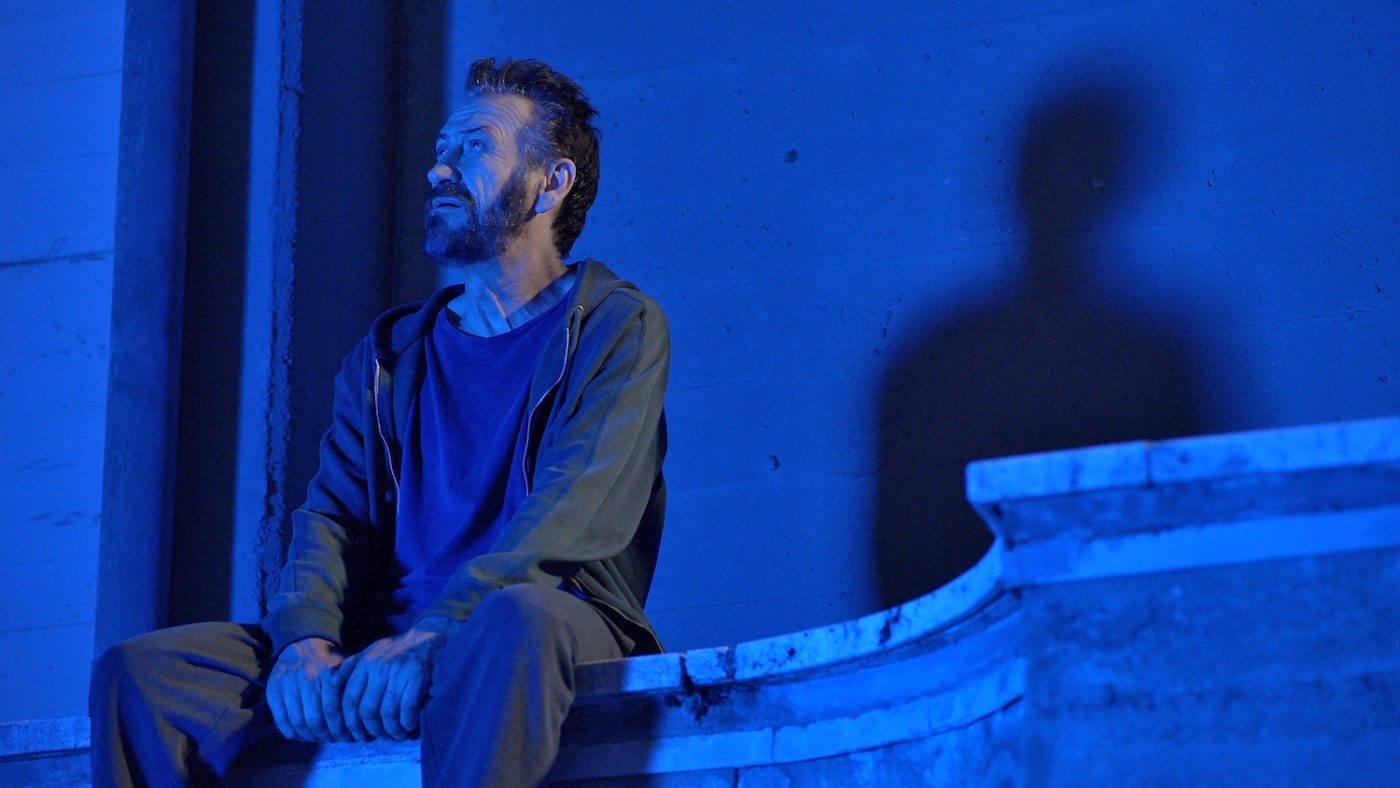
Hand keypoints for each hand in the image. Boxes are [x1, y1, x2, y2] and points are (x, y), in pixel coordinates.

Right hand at [266, 637, 348, 742]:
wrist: (300, 644)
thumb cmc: (327, 661)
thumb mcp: (343, 667)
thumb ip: (350, 687)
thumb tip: (361, 716)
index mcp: (327, 674)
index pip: (332, 710)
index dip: (338, 728)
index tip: (345, 736)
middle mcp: (306, 679)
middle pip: (314, 720)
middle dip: (324, 735)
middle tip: (331, 740)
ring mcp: (288, 685)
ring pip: (297, 722)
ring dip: (308, 736)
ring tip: (317, 738)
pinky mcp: (273, 690)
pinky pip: (281, 719)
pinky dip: (291, 732)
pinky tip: (300, 736)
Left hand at [339, 622, 445, 740]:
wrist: (427, 635)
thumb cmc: (396, 650)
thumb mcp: (370, 654)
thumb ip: (351, 670)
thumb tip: (332, 692)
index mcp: (363, 664)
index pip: (349, 700)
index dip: (351, 722)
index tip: (356, 734)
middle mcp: (378, 667)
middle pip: (367, 709)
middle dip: (372, 729)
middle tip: (378, 737)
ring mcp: (398, 671)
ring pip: (387, 711)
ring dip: (391, 729)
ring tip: (395, 735)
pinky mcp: (417, 675)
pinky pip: (407, 707)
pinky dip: (407, 721)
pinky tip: (408, 725)